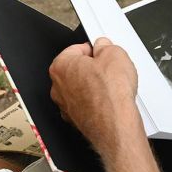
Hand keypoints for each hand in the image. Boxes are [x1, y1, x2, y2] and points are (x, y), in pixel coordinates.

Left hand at [49, 37, 140, 153]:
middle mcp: (57, 87)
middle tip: (107, 69)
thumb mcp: (114, 55)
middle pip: (75, 70)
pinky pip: (85, 105)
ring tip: (110, 87)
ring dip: (92, 86)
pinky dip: (94, 102)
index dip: (92, 49)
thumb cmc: (109, 94)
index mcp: (61, 66)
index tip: (101, 52)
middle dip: (91, 69)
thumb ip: (105, 47)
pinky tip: (108, 101)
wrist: (114, 124)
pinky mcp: (75, 120)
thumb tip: (104, 47)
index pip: (75, 49)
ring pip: (80, 89)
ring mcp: (65, 106)